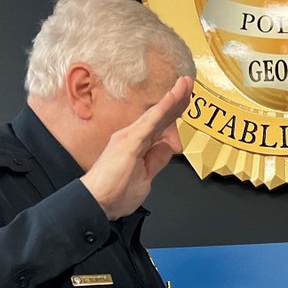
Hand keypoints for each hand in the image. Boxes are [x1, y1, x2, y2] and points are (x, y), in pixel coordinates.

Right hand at [81, 76, 192, 219]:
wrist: (97, 203)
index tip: (186, 103)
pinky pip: (150, 122)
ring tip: (185, 84)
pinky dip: (162, 109)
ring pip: (156, 114)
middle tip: (189, 85)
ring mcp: (130, 137)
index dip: (174, 114)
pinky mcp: (129, 142)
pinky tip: (173, 97)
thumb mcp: (146, 176)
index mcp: (137, 145)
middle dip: (178, 101)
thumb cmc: (114, 193)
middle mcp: (132, 137)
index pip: (160, 126)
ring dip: (173, 98)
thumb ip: (157, 159)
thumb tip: (169, 147)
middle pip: (160, 116)